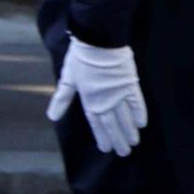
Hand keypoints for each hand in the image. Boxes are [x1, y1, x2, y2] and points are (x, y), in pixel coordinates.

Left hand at [46, 39, 147, 155]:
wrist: (98, 40)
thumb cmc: (80, 57)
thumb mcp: (68, 78)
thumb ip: (62, 99)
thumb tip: (52, 117)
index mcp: (89, 99)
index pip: (96, 123)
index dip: (101, 136)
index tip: (106, 148)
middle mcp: (105, 100)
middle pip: (112, 123)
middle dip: (117, 139)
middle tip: (124, 152)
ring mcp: (119, 93)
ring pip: (125, 117)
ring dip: (129, 131)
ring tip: (133, 143)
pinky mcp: (130, 84)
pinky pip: (137, 102)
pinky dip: (139, 113)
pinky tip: (142, 124)